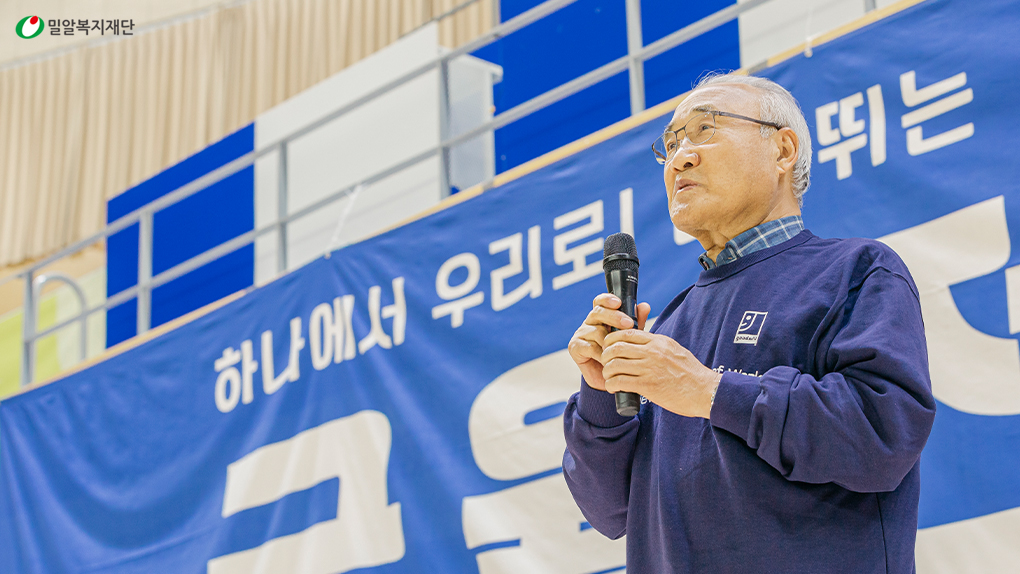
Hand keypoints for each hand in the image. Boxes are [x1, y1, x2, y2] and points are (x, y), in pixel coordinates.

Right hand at [567, 294, 650, 391]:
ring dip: (610, 341)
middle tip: (629, 324)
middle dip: (614, 317)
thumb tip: (645, 306)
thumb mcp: (631, 338)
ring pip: (596, 330)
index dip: (607, 299)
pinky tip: (609, 360)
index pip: (601, 302)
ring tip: (621, 350)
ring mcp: (581, 334)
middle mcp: (590, 323)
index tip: (618, 302)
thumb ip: (636, 322)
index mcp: (602, 317)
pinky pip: (590, 346)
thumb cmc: (620, 356)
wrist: (611, 380)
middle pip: (598, 312)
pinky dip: (601, 353)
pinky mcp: (575, 347)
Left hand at [601, 329, 721, 418]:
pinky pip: (620, 381)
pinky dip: (611, 384)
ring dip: (607, 372)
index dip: (612, 339)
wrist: (705, 391)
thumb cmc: (691, 374)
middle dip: (605, 354)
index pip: (627, 332)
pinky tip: (612, 388)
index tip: (609, 347)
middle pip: (616, 346)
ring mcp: (649, 368)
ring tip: (609, 377)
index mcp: (658, 341)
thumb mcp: (675, 351)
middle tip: (605, 363)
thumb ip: (658, 346)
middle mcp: (652, 352)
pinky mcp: (648, 385)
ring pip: (614, 364)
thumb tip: (644, 343)